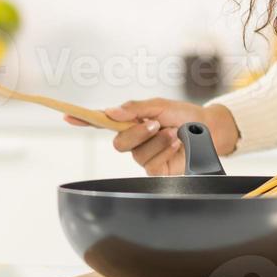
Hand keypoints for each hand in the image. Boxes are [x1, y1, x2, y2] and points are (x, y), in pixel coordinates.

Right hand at [65, 99, 239, 176]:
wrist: (209, 130)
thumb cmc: (184, 115)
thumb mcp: (160, 105)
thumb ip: (135, 108)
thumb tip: (110, 111)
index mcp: (131, 123)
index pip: (103, 123)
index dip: (84, 121)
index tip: (68, 116)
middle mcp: (134, 142)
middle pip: (118, 143)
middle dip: (135, 133)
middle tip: (154, 124)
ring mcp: (144, 157)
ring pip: (136, 154)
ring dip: (156, 140)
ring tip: (174, 133)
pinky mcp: (157, 171)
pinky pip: (151, 164)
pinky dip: (164, 150)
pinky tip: (177, 143)